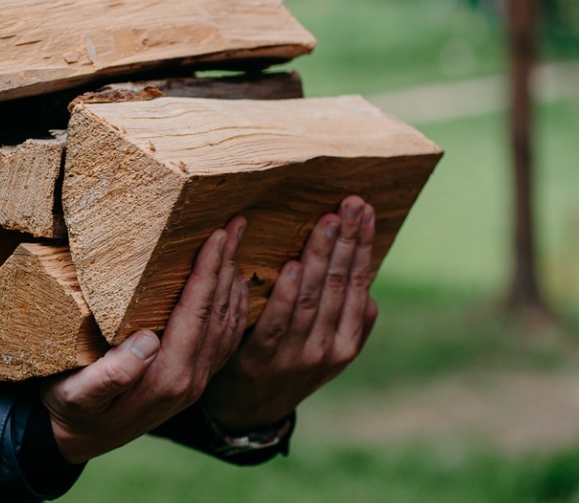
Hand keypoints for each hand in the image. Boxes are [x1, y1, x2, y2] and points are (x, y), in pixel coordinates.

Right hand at [41, 217, 250, 463]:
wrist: (75, 441)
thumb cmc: (69, 409)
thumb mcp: (76, 395)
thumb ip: (111, 375)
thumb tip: (146, 341)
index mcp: (166, 379)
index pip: (197, 315)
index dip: (208, 272)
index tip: (216, 234)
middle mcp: (190, 381)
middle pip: (220, 314)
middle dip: (228, 264)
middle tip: (237, 222)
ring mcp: (195, 382)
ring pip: (229, 324)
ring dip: (235, 279)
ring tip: (239, 241)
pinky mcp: (192, 380)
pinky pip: (226, 339)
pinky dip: (236, 306)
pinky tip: (235, 284)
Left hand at [201, 196, 379, 430]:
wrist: (248, 413)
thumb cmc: (286, 366)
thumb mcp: (324, 348)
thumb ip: (344, 320)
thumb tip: (368, 289)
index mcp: (347, 342)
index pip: (359, 284)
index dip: (362, 246)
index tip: (365, 210)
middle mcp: (329, 349)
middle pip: (341, 285)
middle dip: (347, 240)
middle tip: (351, 203)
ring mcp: (297, 357)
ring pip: (314, 298)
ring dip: (322, 257)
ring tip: (328, 221)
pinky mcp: (262, 361)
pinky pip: (277, 323)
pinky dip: (287, 294)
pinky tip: (294, 266)